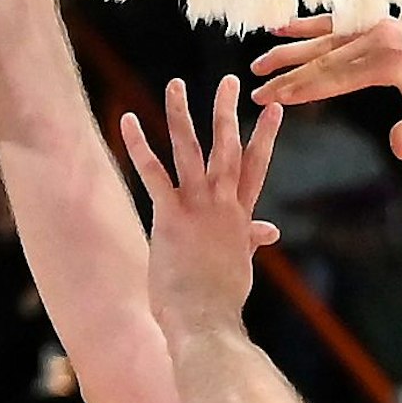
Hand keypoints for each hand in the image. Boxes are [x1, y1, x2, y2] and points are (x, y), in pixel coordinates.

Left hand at [120, 77, 283, 332]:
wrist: (207, 322)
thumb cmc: (221, 302)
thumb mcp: (240, 265)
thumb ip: (250, 240)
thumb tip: (270, 230)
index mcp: (240, 216)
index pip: (256, 166)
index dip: (265, 135)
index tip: (273, 107)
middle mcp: (223, 205)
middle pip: (229, 147)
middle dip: (228, 111)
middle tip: (230, 80)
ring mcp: (198, 208)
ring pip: (191, 150)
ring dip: (182, 115)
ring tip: (176, 84)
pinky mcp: (170, 217)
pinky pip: (153, 174)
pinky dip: (140, 146)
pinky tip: (128, 120)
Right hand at [250, 17, 401, 159]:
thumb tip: (398, 150)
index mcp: (389, 61)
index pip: (336, 77)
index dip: (304, 89)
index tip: (275, 99)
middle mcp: (379, 37)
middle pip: (323, 58)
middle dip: (287, 75)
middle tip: (255, 90)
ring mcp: (376, 27)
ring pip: (324, 39)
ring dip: (290, 50)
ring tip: (258, 64)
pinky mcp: (376, 24)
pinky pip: (336, 24)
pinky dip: (309, 26)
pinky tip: (280, 28)